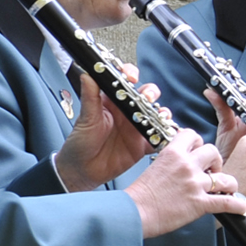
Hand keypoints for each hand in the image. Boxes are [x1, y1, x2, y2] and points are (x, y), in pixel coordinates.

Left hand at [54, 70, 158, 191]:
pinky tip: (166, 134)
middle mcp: (126, 112)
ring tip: (160, 117)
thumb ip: (89, 97)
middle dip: (151, 93)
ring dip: (162, 112)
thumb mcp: (85, 119)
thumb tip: (88, 76)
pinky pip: (159, 137)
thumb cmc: (80, 144)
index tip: (132, 77)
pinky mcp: (142, 145)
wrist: (82, 171)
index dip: (131, 74)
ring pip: (156, 114)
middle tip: (147, 99)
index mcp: (112, 102)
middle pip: (146, 95)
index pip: (124, 81)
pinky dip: (166, 135)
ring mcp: (136, 128)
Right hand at [123, 129, 245, 235]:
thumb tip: (183, 162)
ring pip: (226, 177)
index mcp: (173, 153)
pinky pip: (227, 202)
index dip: (199, 143)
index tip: (198, 152)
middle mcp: (186, 165)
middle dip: (216, 162)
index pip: (193, 135)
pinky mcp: (199, 204)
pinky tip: (242, 208)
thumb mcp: (155, 167)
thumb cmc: (140, 195)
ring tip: (226, 189)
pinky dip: (238, 206)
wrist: (133, 213)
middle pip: (213, 152)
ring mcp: (194, 184)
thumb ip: (172, 161)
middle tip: (212, 172)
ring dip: (228, 184)